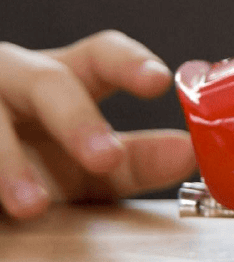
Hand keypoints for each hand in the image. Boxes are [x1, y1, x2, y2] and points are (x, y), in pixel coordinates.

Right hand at [0, 31, 196, 219]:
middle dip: (78, 120)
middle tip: (105, 158)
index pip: (100, 55)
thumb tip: (188, 152)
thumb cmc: (26, 161)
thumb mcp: (80, 166)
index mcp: (59, 81)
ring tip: (32, 206)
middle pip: (48, 81)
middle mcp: (14, 79)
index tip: (159, 81)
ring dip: (11, 164)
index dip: (130, 63)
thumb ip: (134, 161)